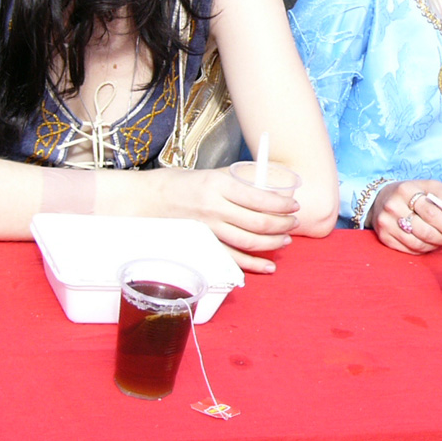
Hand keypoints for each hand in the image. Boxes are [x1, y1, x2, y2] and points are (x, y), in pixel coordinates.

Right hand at [152, 167, 300, 273]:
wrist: (148, 200)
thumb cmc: (181, 183)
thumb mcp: (211, 175)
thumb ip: (237, 182)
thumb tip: (267, 188)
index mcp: (219, 186)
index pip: (259, 198)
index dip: (281, 204)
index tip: (293, 205)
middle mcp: (215, 209)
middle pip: (258, 222)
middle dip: (282, 224)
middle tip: (293, 222)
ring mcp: (209, 230)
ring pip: (249, 242)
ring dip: (272, 243)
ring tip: (284, 239)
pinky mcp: (203, 246)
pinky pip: (232, 259)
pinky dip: (253, 265)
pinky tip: (267, 265)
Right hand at [367, 180, 441, 253]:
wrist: (381, 199)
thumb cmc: (410, 193)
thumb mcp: (428, 187)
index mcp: (405, 190)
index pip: (431, 213)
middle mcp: (393, 206)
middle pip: (425, 231)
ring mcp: (386, 223)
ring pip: (417, 243)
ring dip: (433, 245)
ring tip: (438, 239)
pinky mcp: (384, 236)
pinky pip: (409, 249)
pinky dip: (421, 249)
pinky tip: (425, 242)